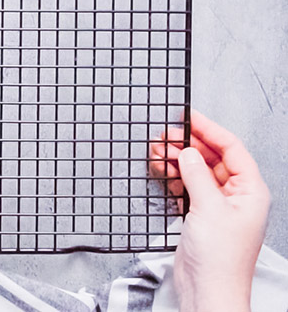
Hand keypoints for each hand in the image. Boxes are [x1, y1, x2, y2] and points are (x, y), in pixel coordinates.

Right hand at [150, 111, 269, 311]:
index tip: (189, 116)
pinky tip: (161, 168)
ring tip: (158, 149)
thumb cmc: (220, 259)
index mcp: (250, 191)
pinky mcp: (200, 216)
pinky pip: (187, 186)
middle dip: (189, 144)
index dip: (210, 129)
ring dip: (178, 159)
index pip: (231, 149)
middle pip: (213, 158)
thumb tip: (188, 152)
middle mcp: (236, 196)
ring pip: (197, 171)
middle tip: (166, 133)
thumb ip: (197, 175)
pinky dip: (173, 176)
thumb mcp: (209, 208)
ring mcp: (217, 206)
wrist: (208, 291)